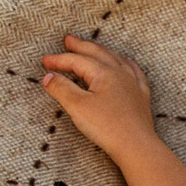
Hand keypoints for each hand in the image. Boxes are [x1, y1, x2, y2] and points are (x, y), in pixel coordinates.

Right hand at [40, 34, 157, 159]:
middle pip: (97, 53)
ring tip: (93, 46)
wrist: (136, 146)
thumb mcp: (77, 107)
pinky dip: (127, 64)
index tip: (45, 62)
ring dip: (101, 51)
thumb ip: (61, 89)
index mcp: (104, 72)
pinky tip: (127, 62)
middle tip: (68, 40)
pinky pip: (135, 72)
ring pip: (116, 59)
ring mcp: (132, 83)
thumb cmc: (107, 127)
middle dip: (81, 46)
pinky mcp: (141, 97)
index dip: (59, 60)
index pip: (77, 61)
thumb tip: (49, 77)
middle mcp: (120, 73)